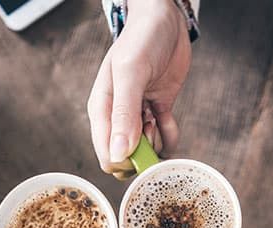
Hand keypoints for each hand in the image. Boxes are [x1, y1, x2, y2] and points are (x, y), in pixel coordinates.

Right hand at [87, 0, 190, 178]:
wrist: (165, 19)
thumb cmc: (142, 39)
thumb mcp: (131, 73)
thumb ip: (124, 113)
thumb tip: (118, 153)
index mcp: (102, 111)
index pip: (107, 156)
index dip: (127, 162)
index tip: (143, 147)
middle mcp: (117, 118)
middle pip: (128, 158)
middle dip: (144, 154)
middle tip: (151, 127)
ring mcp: (138, 116)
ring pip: (148, 151)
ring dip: (158, 142)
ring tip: (157, 116)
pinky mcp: (158, 111)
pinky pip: (164, 138)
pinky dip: (170, 135)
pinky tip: (168, 117)